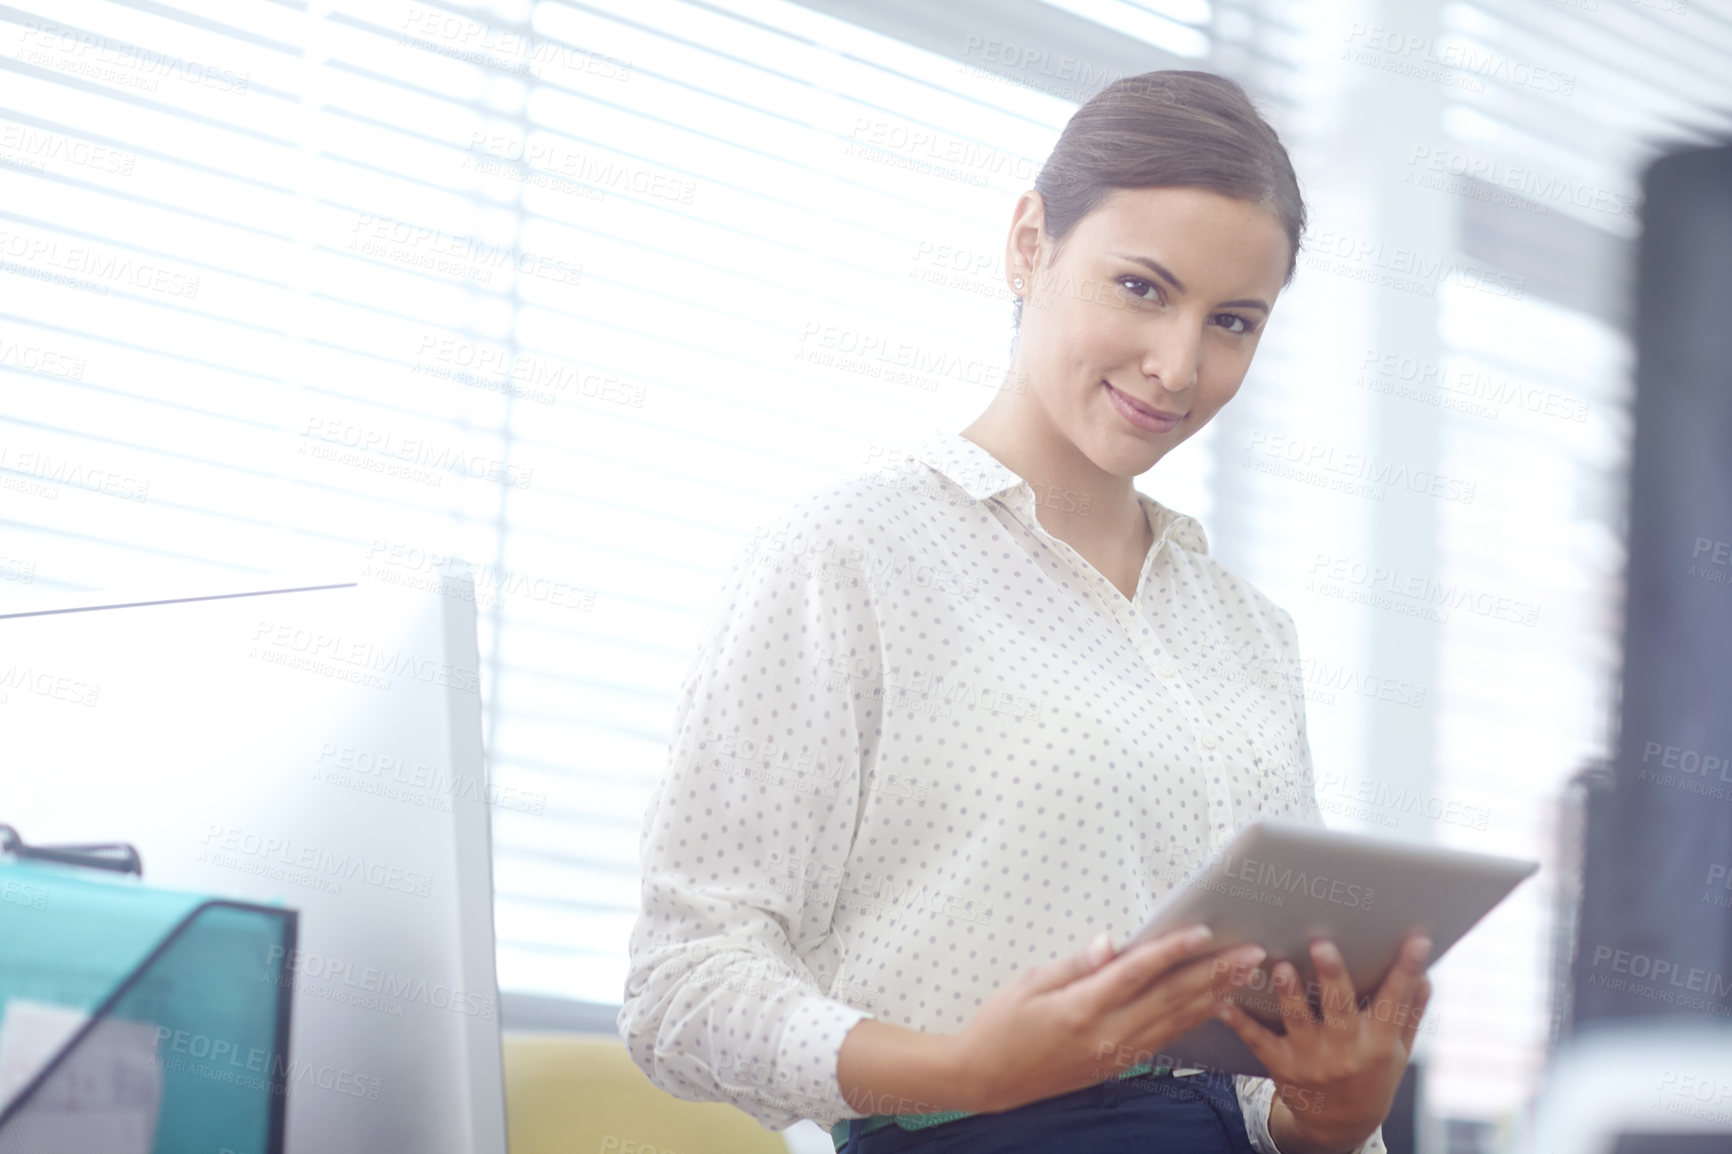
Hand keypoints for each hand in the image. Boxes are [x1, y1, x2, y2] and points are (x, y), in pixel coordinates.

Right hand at [948, 924, 1266, 1113]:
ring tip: (1244, 975)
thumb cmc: (1000, 1026)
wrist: (985, 1080)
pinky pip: (1164, 1038)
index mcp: (1081, 1009)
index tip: (1204, 931)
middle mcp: (1106, 1035)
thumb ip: (1074, 964)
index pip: (1137, 973)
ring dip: (1214, 995)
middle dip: (1214, 973)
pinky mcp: (1116, 1064)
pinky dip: (1192, 1020)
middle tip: (1250, 953)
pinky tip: (1213, 1005)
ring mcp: (1114, 1054)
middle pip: (1170, 998)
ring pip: (1175, 1021)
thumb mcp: (1028, 984)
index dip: (1172, 951)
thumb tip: (1111, 943)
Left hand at [1214, 932, 1431, 1152]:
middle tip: (1322, 943)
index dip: (1407, 970)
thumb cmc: (1371, 1076)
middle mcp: (1346, 1050)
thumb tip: (1426, 972)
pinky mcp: (1282, 1065)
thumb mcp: (1398, 1051)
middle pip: (1340, 1008)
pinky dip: (1240, 1022)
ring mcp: (1312, 1059)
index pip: (1396, 1001)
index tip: (1416, 941)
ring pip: (1298, 1020)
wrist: (1340, 1127)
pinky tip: (1224, 1002)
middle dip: (1332, 975)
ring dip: (1289, 992)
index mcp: (1379, 1042)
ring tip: (1281, 965)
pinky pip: (1258, 1040)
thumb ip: (1409, 1011)